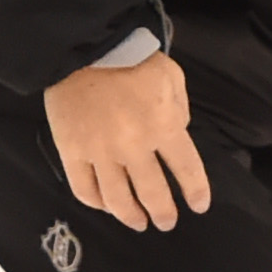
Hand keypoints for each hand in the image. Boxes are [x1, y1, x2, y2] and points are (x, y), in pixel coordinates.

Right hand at [41, 52, 213, 231]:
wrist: (85, 48)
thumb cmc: (134, 59)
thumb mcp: (173, 78)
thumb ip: (179, 110)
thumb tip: (176, 134)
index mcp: (164, 126)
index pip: (187, 170)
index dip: (196, 192)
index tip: (199, 206)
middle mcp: (134, 146)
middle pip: (152, 192)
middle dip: (163, 213)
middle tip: (167, 223)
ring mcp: (100, 152)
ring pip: (116, 198)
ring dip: (130, 216)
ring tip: (139, 223)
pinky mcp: (71, 151)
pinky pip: (83, 188)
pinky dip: (96, 202)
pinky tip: (106, 206)